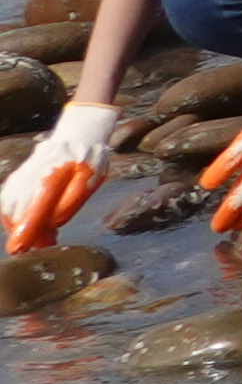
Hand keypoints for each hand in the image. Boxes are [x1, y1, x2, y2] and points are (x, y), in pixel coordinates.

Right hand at [5, 105, 117, 250]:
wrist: (78, 134)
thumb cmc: (89, 158)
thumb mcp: (91, 178)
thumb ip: (72, 201)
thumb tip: (52, 222)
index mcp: (51, 175)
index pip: (33, 209)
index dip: (25, 231)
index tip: (19, 249)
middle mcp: (30, 176)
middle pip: (18, 212)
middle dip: (24, 233)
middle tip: (37, 247)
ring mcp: (20, 176)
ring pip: (9, 208)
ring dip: (17, 226)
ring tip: (34, 237)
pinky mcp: (16, 178)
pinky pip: (7, 201)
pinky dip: (14, 215)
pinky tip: (26, 223)